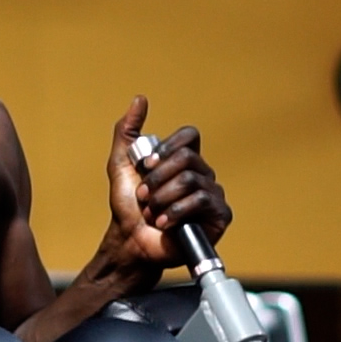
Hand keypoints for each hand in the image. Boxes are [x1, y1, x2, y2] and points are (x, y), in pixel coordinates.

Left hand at [99, 96, 231, 283]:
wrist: (131, 242)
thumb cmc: (128, 207)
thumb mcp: (121, 164)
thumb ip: (128, 132)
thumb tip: (140, 99)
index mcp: (184, 160)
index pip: (189, 136)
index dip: (168, 147)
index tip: (147, 164)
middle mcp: (202, 174)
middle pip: (187, 158)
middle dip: (158, 178)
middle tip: (144, 196)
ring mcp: (213, 194)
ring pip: (191, 180)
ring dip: (163, 198)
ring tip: (152, 213)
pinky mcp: (220, 215)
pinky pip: (202, 200)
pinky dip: (176, 212)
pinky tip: (164, 223)